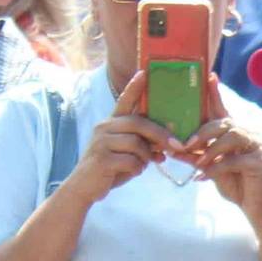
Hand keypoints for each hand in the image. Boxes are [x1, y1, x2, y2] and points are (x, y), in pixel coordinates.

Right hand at [67, 71, 173, 203]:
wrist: (85, 187)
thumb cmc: (110, 168)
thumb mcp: (128, 154)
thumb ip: (144, 145)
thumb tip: (168, 146)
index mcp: (111, 123)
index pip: (124, 101)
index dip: (134, 88)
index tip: (144, 72)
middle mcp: (104, 128)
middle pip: (139, 123)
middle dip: (160, 135)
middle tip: (176, 146)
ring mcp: (101, 142)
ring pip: (137, 144)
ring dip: (147, 157)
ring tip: (145, 164)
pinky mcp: (101, 159)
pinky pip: (131, 161)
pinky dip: (138, 169)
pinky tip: (133, 172)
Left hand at [186, 75, 261, 216]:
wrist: (256, 206)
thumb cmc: (234, 184)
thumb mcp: (209, 168)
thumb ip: (195, 156)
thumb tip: (172, 148)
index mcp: (235, 133)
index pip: (222, 110)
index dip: (215, 93)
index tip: (208, 76)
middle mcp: (247, 135)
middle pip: (224, 123)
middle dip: (202, 132)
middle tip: (185, 143)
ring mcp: (256, 147)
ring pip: (230, 138)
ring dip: (210, 150)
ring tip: (197, 163)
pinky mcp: (259, 162)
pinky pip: (233, 161)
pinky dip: (215, 169)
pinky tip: (202, 178)